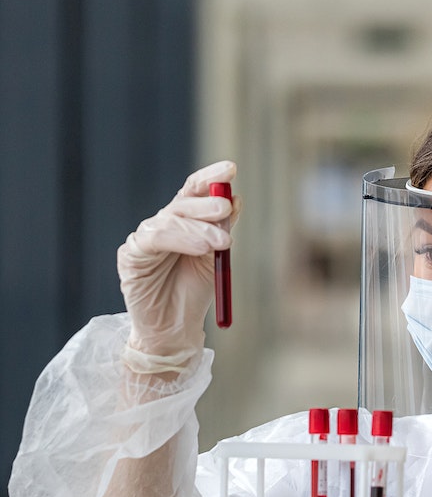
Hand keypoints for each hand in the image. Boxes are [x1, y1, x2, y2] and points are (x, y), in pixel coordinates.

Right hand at [118, 160, 240, 364]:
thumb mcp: (215, 259)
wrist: (175, 328)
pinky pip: (154, 240)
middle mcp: (162, 224)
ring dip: (199, 228)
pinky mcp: (131, 255)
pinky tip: (200, 248)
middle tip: (226, 209)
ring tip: (222, 243)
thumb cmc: (194, 294)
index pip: (193, 191)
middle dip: (206, 203)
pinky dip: (179, 240)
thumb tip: (235, 199)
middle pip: (182, 202)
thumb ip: (223, 230)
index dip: (210, 177)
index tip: (231, 168)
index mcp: (183, 222)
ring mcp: (144, 238)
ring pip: (171, 220)